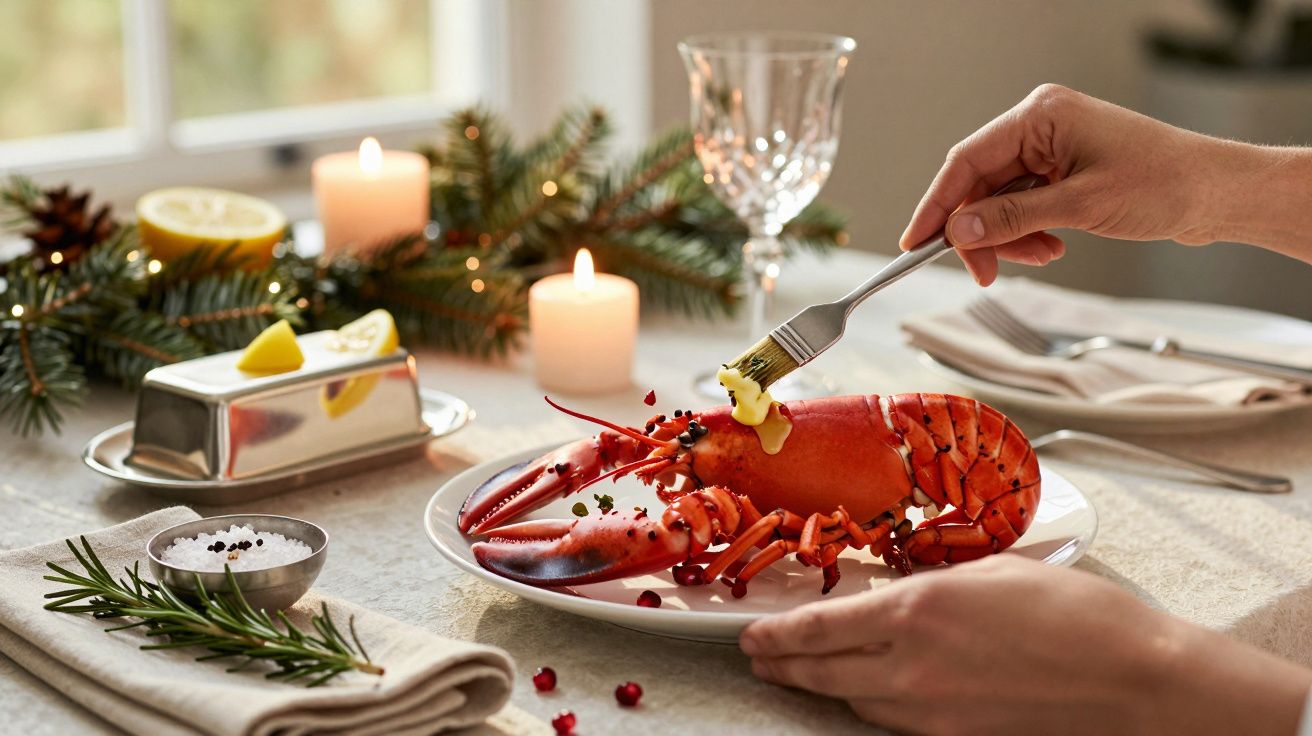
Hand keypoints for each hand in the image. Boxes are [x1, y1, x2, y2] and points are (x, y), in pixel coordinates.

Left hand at [740, 554, 1311, 734]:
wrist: (1138, 684)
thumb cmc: (1078, 617)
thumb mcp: (991, 573)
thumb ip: (929, 584)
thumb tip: (895, 592)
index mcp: (916, 611)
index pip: (818, 630)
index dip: (776, 634)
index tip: (752, 633)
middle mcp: (910, 668)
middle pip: (820, 674)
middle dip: (781, 665)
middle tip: (759, 656)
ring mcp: (931, 713)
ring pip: (852, 703)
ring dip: (821, 686)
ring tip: (800, 672)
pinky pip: (890, 723)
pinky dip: (865, 705)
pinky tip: (863, 692)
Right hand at [899, 84, 1254, 284]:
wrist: (1218, 194)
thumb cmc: (1162, 183)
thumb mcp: (1078, 206)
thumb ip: (1010, 218)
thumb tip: (956, 232)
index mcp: (1039, 115)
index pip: (966, 161)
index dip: (936, 206)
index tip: (915, 243)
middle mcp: (1040, 126)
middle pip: (980, 184)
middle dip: (980, 231)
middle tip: (983, 271)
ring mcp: (1052, 148)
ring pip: (1000, 200)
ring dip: (1008, 236)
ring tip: (1041, 256)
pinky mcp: (1064, 171)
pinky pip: (1023, 204)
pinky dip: (1027, 232)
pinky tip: (1051, 246)